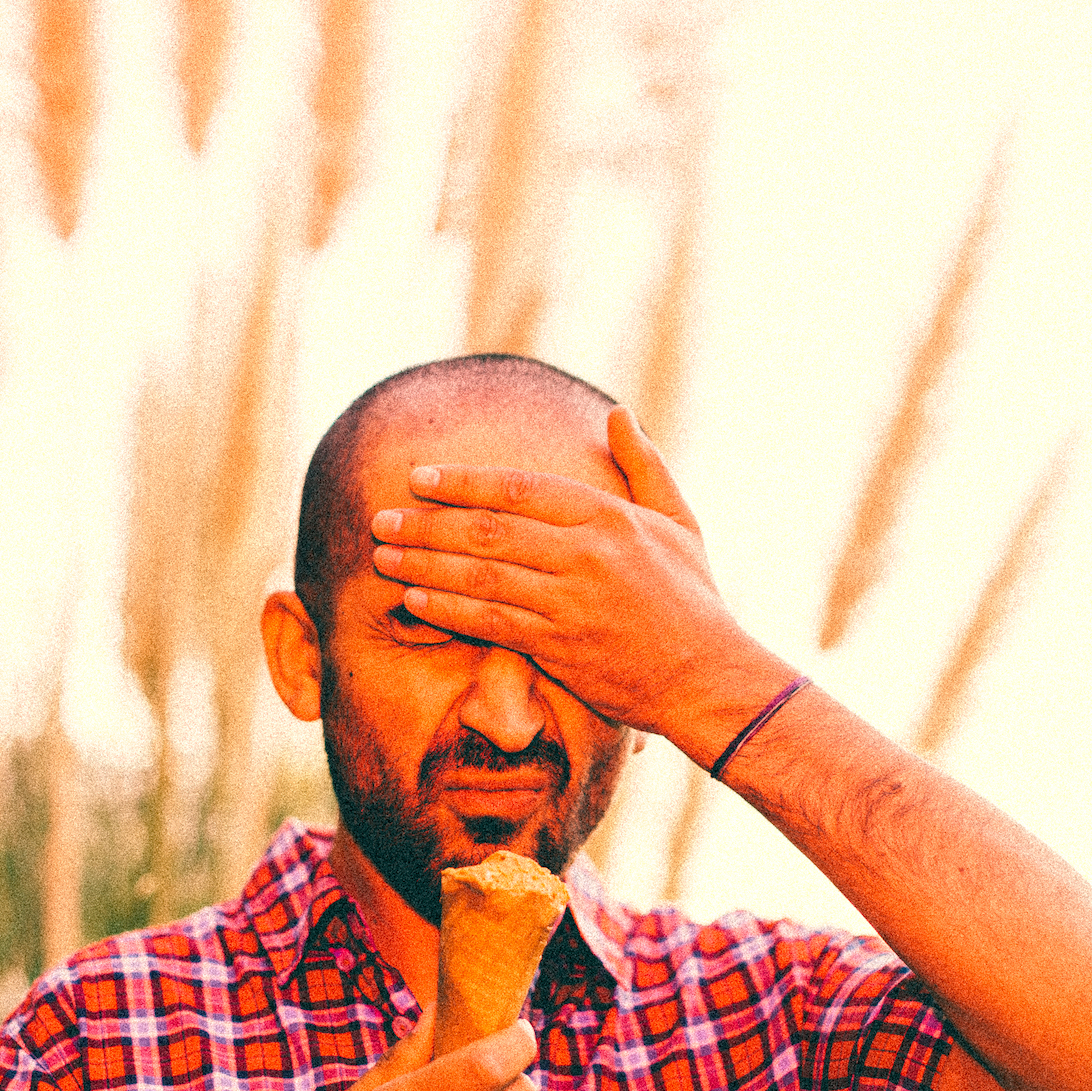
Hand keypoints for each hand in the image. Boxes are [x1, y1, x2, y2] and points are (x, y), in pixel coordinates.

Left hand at [369, 407, 765, 742]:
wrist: (708, 677)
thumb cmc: (692, 597)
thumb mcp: (679, 521)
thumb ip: (645, 465)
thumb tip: (618, 413)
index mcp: (609, 518)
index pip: (520, 489)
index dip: (464, 481)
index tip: (420, 477)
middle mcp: (587, 556)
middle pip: (489, 530)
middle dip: (428, 523)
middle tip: (383, 519)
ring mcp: (571, 604)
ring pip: (482, 576)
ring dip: (426, 564)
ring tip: (384, 556)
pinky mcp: (560, 648)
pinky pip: (491, 623)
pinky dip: (449, 609)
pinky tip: (415, 599)